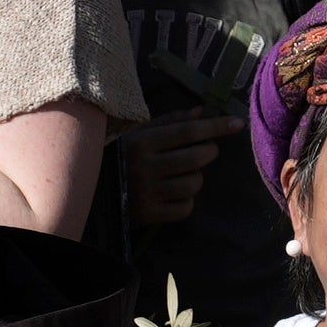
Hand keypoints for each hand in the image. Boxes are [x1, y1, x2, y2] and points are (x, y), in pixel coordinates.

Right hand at [124, 108, 237, 231]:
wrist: (89, 191)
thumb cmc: (121, 157)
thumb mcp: (138, 134)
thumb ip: (170, 121)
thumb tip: (202, 111)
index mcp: (141, 142)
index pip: (187, 131)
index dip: (215, 126)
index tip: (238, 123)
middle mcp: (144, 167)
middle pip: (197, 157)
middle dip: (210, 151)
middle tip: (205, 149)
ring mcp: (147, 193)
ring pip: (194, 183)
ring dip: (196, 177)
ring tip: (183, 173)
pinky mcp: (149, 215)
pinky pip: (185, 208)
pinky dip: (186, 201)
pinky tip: (174, 194)